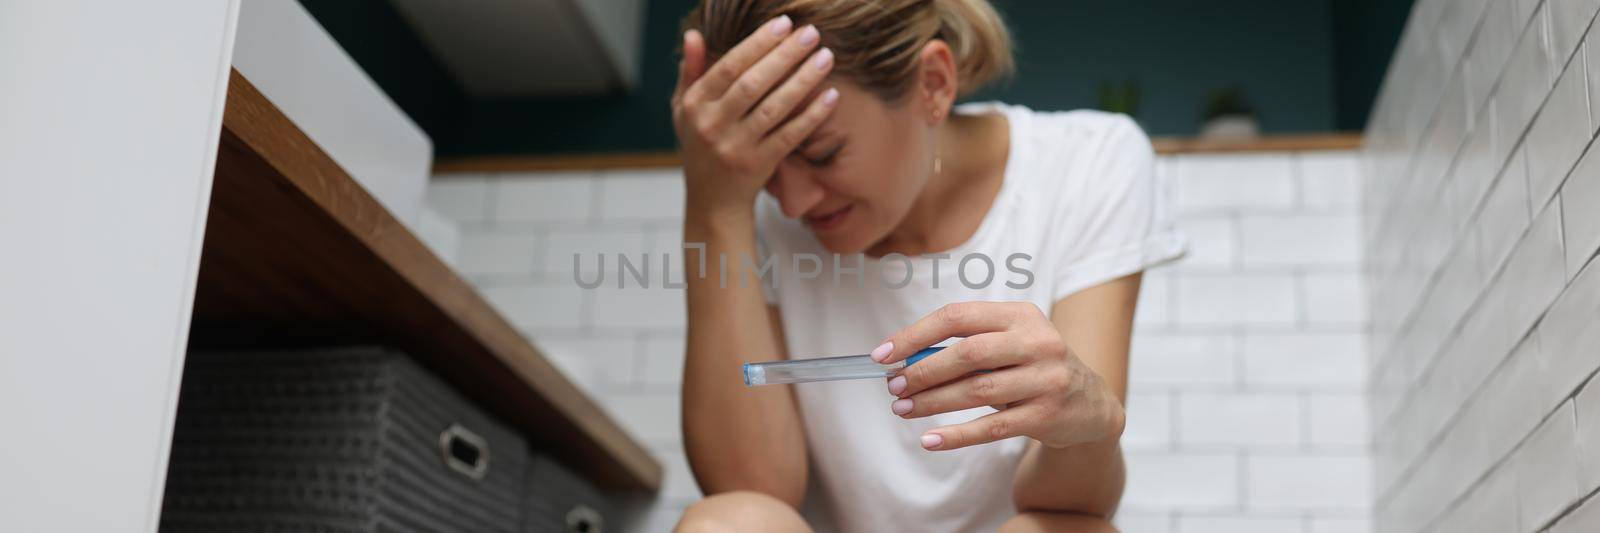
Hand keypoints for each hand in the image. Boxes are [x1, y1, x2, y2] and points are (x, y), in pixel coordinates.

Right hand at [671, 17, 838, 222]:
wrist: (712, 201)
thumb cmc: (701, 146)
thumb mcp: (684, 110)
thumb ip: (690, 72)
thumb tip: (693, 35)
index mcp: (694, 105)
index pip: (729, 67)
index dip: (757, 43)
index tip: (784, 24)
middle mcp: (712, 126)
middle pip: (752, 84)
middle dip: (784, 56)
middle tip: (811, 34)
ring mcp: (736, 148)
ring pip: (773, 108)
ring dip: (802, 81)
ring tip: (825, 58)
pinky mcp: (759, 166)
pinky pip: (789, 136)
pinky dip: (811, 115)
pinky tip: (831, 96)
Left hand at [873, 302, 1125, 450]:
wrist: (1091, 405)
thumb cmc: (1033, 368)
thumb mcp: (1009, 344)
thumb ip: (967, 346)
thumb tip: (906, 360)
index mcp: (1021, 315)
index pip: (958, 316)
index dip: (915, 334)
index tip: (883, 354)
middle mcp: (1037, 342)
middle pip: (967, 353)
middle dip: (922, 371)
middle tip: (893, 386)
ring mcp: (1045, 380)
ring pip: (976, 391)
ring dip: (932, 402)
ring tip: (902, 409)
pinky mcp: (1047, 416)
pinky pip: (992, 428)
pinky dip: (957, 434)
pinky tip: (930, 439)